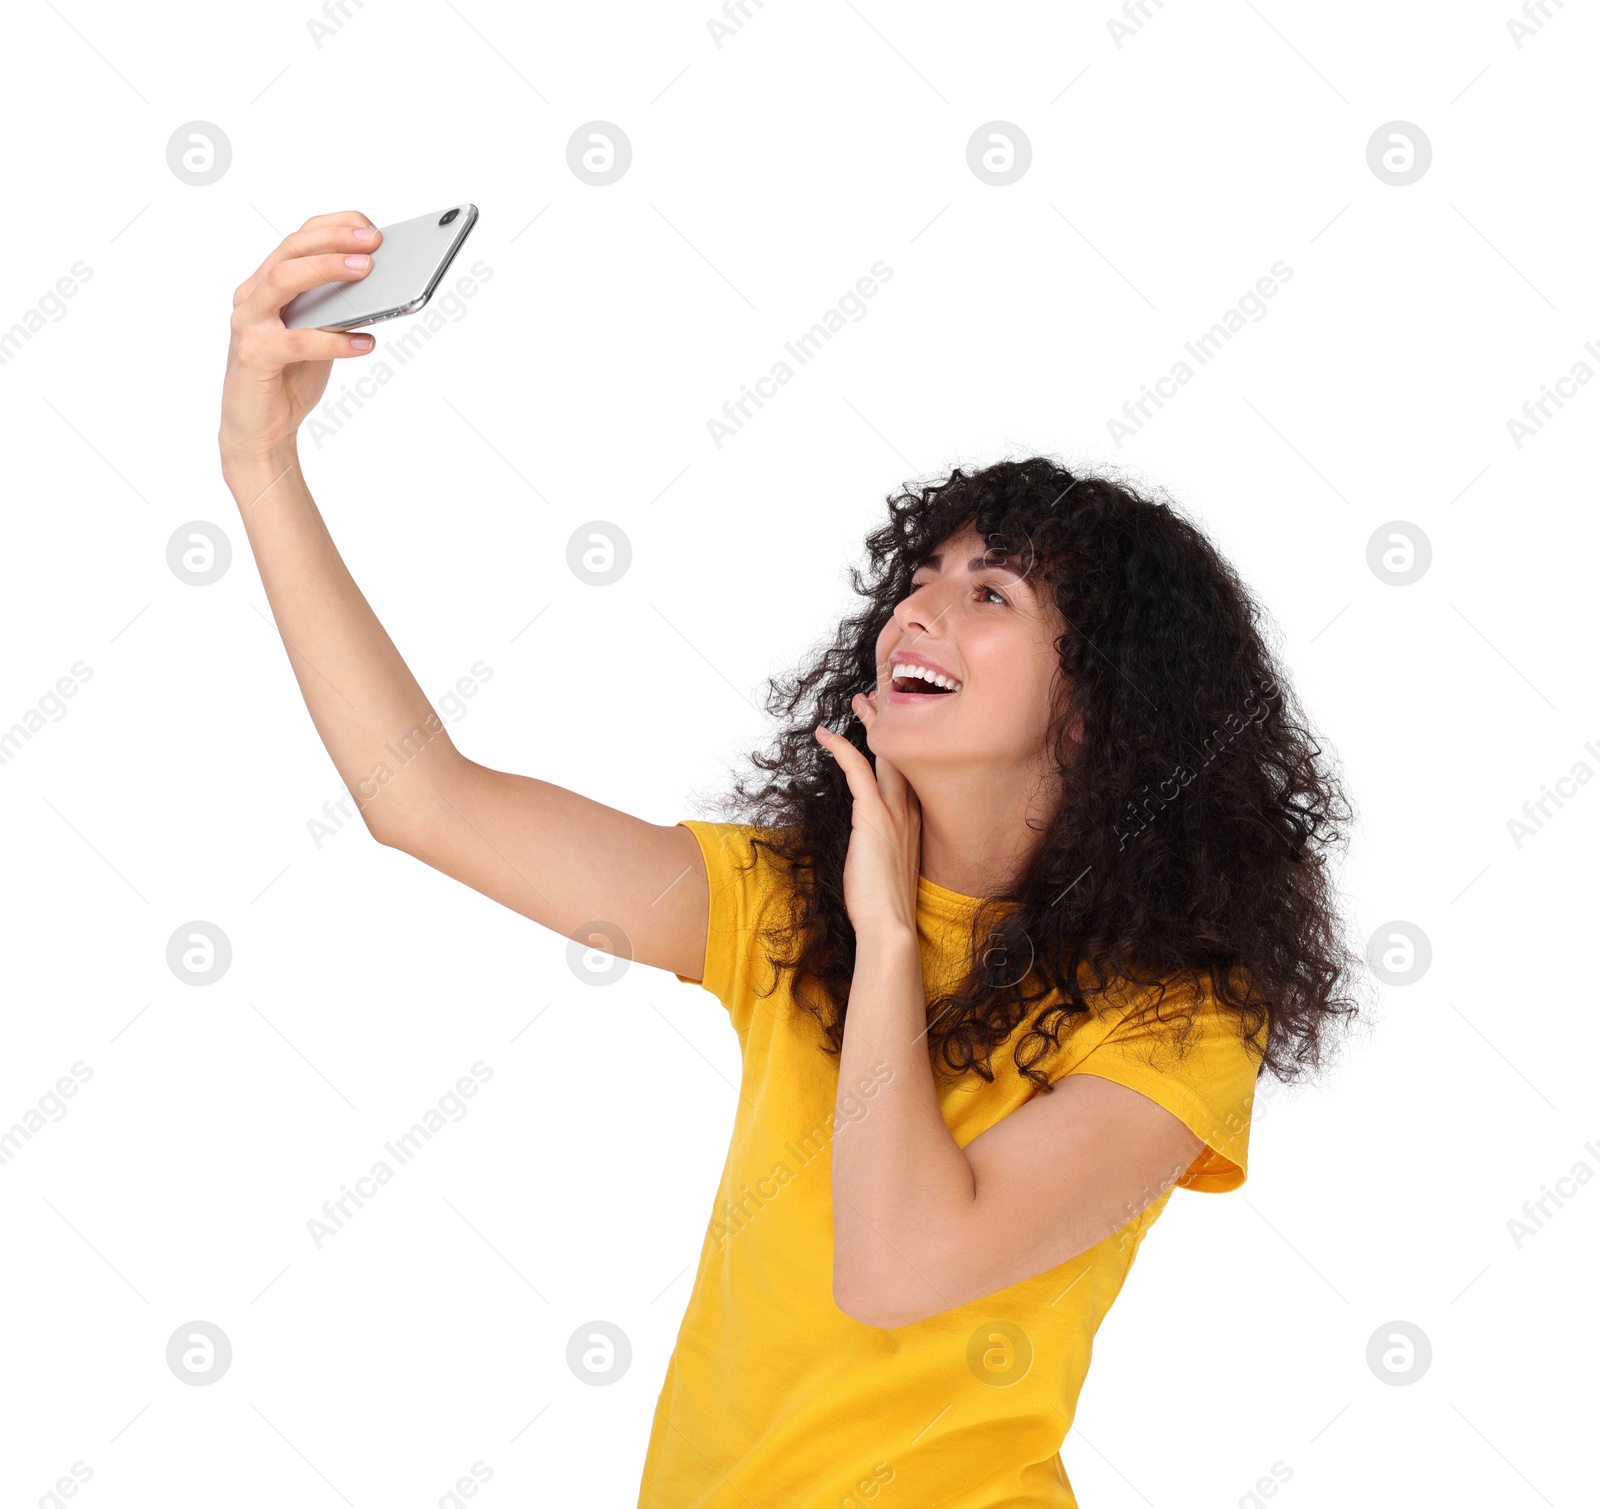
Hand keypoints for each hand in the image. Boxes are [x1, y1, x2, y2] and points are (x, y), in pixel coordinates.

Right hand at [219, 210, 385, 470]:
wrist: (260, 429)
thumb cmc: (290, 377)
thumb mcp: (320, 333)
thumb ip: (337, 308)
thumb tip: (381, 284)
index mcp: (267, 284)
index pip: (298, 239)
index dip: (333, 226)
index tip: (369, 225)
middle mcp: (252, 296)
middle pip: (291, 251)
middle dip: (334, 239)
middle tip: (374, 241)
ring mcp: (249, 324)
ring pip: (284, 280)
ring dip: (327, 270)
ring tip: (368, 270)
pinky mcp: (253, 356)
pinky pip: (297, 341)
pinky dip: (335, 341)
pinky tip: (366, 342)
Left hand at [814, 689, 921, 937]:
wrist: (891, 925)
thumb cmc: (885, 905)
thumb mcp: (889, 868)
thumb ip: (884, 847)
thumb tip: (870, 843)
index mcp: (918, 822)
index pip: (912, 774)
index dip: (903, 748)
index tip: (894, 732)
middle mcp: (913, 811)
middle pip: (904, 755)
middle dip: (893, 723)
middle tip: (880, 698)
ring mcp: (896, 811)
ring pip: (886, 754)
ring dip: (872, 723)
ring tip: (858, 701)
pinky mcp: (875, 815)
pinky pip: (857, 769)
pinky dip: (841, 747)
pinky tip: (825, 734)